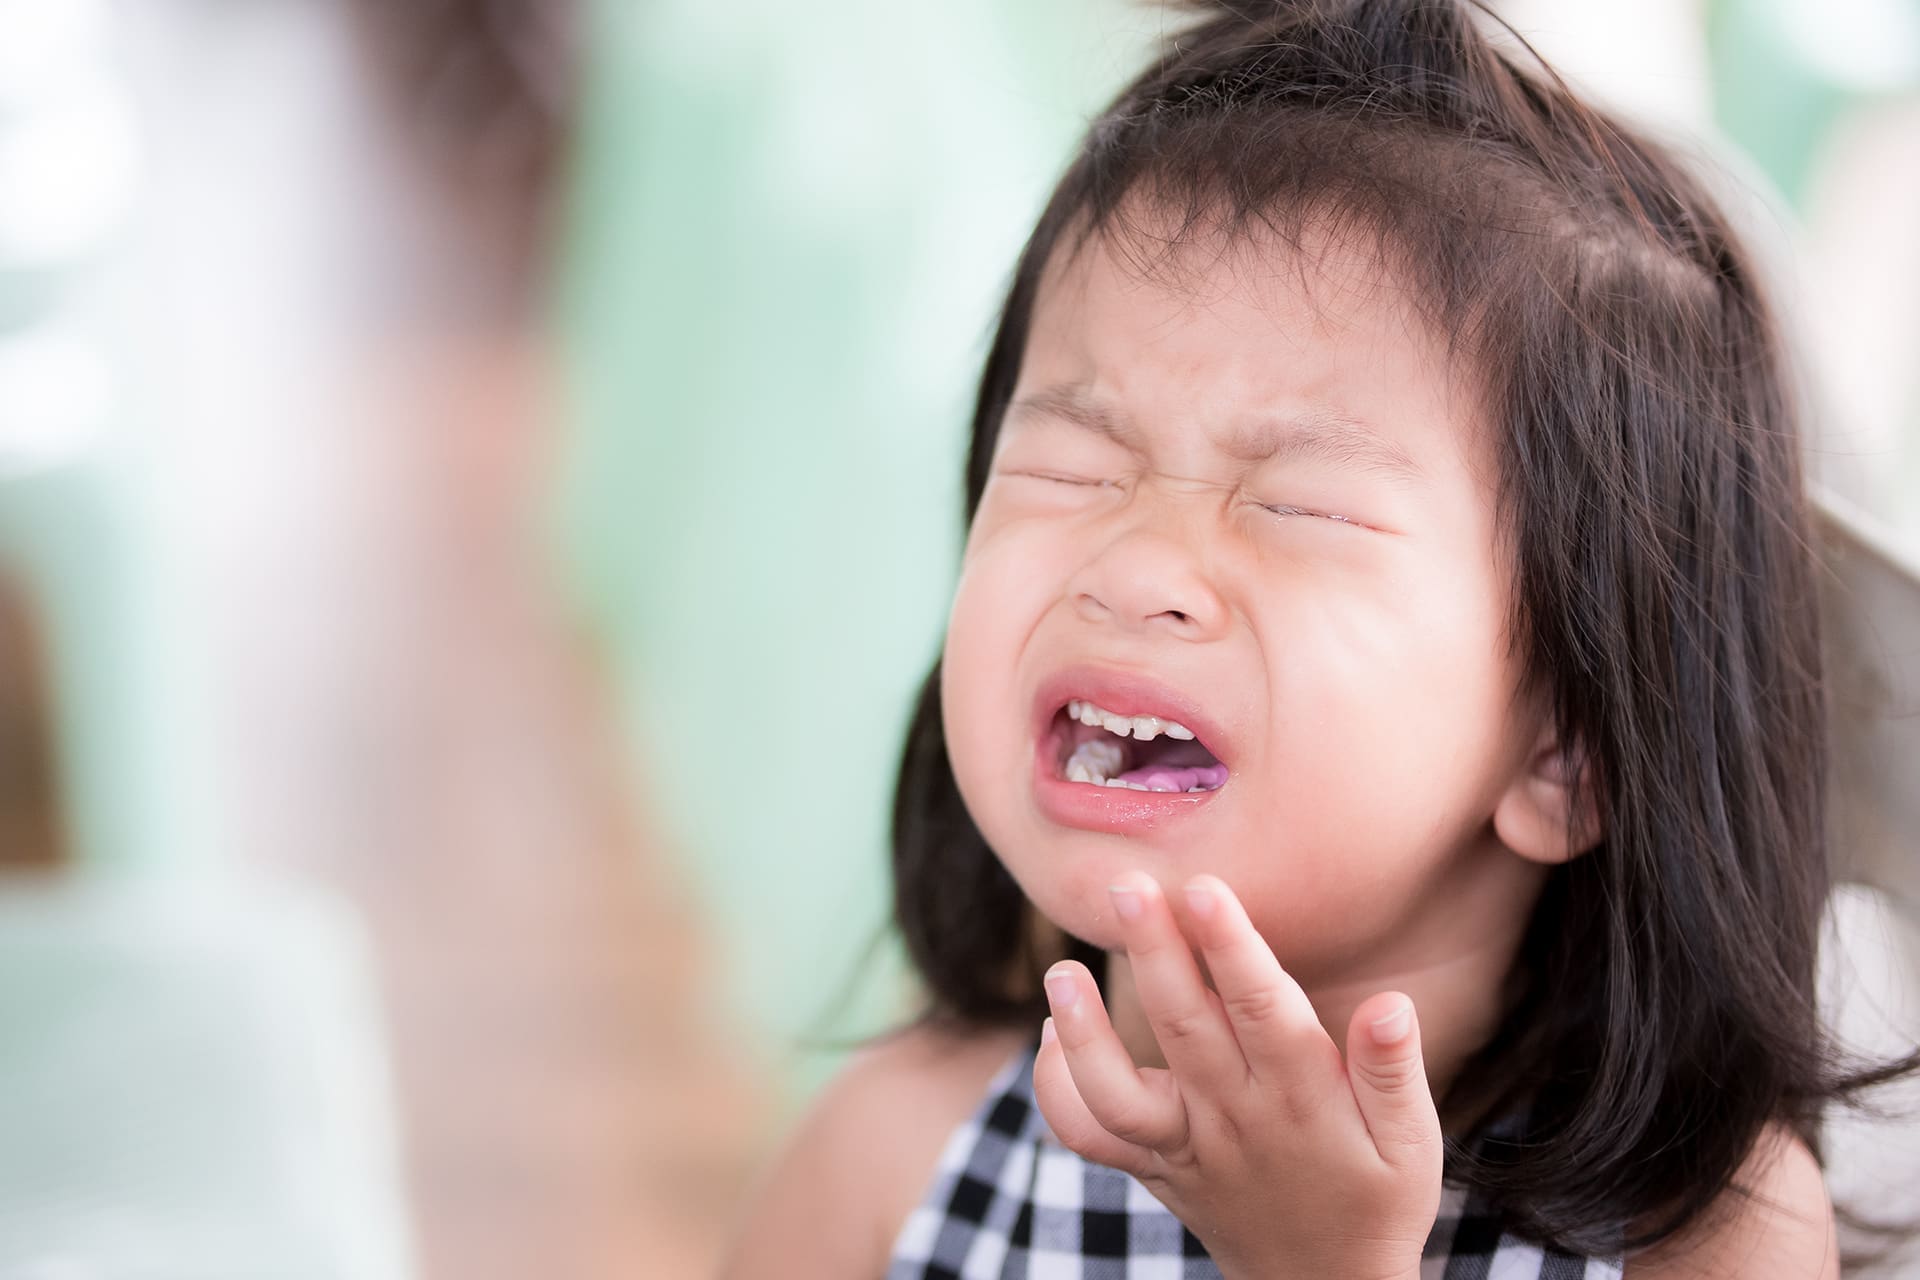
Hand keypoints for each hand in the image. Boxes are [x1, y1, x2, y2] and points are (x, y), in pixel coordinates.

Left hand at [1033, 871, 1441, 1279]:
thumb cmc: (1375, 1198)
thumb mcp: (1411, 1145)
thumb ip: (1394, 1072)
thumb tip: (1391, 1003)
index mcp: (1302, 1099)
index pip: (1262, 1010)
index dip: (1232, 949)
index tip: (1205, 889)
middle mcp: (1234, 1118)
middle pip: (1184, 1028)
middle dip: (1154, 953)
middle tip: (1127, 885)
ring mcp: (1185, 1146)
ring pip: (1120, 1093)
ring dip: (1084, 1032)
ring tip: (1060, 973)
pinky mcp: (1153, 1167)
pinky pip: (1092, 1136)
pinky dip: (1057, 1090)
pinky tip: (1051, 1030)